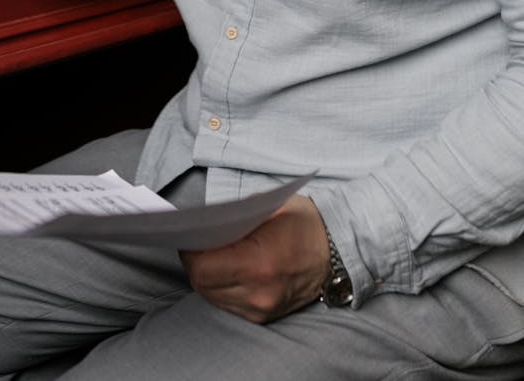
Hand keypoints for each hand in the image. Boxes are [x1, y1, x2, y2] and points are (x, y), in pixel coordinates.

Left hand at [180, 195, 329, 323]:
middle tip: (195, 241)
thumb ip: (232, 217)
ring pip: (212, 296)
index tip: (188, 235)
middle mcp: (259, 293)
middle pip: (203, 284)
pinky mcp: (263, 317)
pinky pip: (227, 303)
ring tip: (210, 253)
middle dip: (194, 262)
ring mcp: (261, 309)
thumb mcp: (268, 206)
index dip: (189, 251)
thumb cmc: (303, 223)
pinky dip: (220, 286)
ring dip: (206, 276)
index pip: (202, 268)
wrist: (336, 251)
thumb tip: (201, 223)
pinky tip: (225, 268)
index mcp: (260, 264)